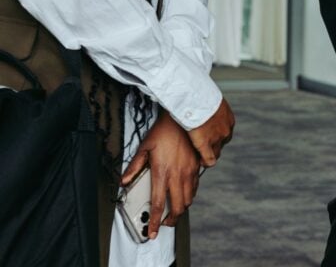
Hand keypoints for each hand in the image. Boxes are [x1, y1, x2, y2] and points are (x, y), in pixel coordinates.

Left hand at [121, 110, 200, 238]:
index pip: (158, 205)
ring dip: (181, 208)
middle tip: (164, 223)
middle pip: (178, 207)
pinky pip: (195, 187)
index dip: (155, 222)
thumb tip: (123, 181)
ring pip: (189, 199)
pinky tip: (183, 193)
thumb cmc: (163, 131)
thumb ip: (134, 166)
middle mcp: (178, 175)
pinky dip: (190, 195)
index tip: (152, 232)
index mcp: (162, 172)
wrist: (183, 117)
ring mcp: (189, 171)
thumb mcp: (145, 147)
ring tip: (173, 209)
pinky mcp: (197, 165)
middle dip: (171, 220)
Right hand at [186, 97, 234, 166]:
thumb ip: (210, 107)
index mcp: (228, 119)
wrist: (196, 97)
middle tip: (203, 146)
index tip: (209, 137)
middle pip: (222, 143)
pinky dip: (206, 162)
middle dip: (214, 145)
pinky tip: (200, 161)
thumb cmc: (200, 95)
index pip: (225, 132)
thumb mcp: (211, 99)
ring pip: (216, 152)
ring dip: (209, 154)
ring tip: (200, 155)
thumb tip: (203, 105)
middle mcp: (226, 130)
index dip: (216, 136)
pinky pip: (209, 159)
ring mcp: (217, 138)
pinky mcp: (206, 145)